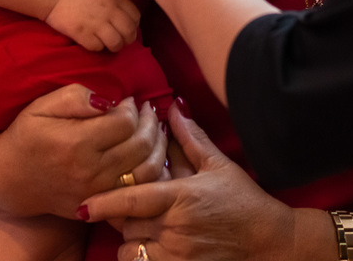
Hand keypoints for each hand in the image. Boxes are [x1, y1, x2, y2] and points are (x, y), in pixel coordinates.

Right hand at [0, 56, 166, 217]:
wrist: (9, 178)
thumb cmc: (26, 135)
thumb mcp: (42, 106)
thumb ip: (76, 96)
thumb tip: (109, 98)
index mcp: (76, 144)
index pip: (124, 122)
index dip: (131, 107)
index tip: (127, 99)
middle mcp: (90, 171)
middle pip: (140, 145)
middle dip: (149, 122)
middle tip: (146, 109)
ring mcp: (97, 192)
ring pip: (146, 169)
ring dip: (158, 145)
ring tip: (153, 127)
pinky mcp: (100, 205)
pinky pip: (138, 189)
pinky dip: (151, 169)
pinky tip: (149, 152)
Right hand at [45, 0, 140, 51]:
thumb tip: (126, 14)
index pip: (136, 16)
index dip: (133, 25)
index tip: (127, 28)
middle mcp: (109, 11)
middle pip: (129, 32)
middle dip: (127, 39)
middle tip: (121, 41)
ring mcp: (96, 23)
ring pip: (116, 43)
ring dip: (114, 47)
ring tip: (108, 45)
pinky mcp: (83, 34)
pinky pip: (98, 48)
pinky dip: (97, 47)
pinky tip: (92, 42)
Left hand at [81, 105, 295, 260]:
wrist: (269, 241)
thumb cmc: (243, 200)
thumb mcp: (218, 164)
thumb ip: (190, 138)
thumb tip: (173, 106)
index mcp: (182, 197)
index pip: (133, 200)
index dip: (105, 202)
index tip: (83, 204)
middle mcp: (176, 227)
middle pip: (127, 224)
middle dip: (120, 215)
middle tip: (121, 205)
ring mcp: (179, 253)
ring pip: (132, 248)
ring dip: (129, 238)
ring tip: (139, 226)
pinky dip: (139, 257)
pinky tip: (149, 245)